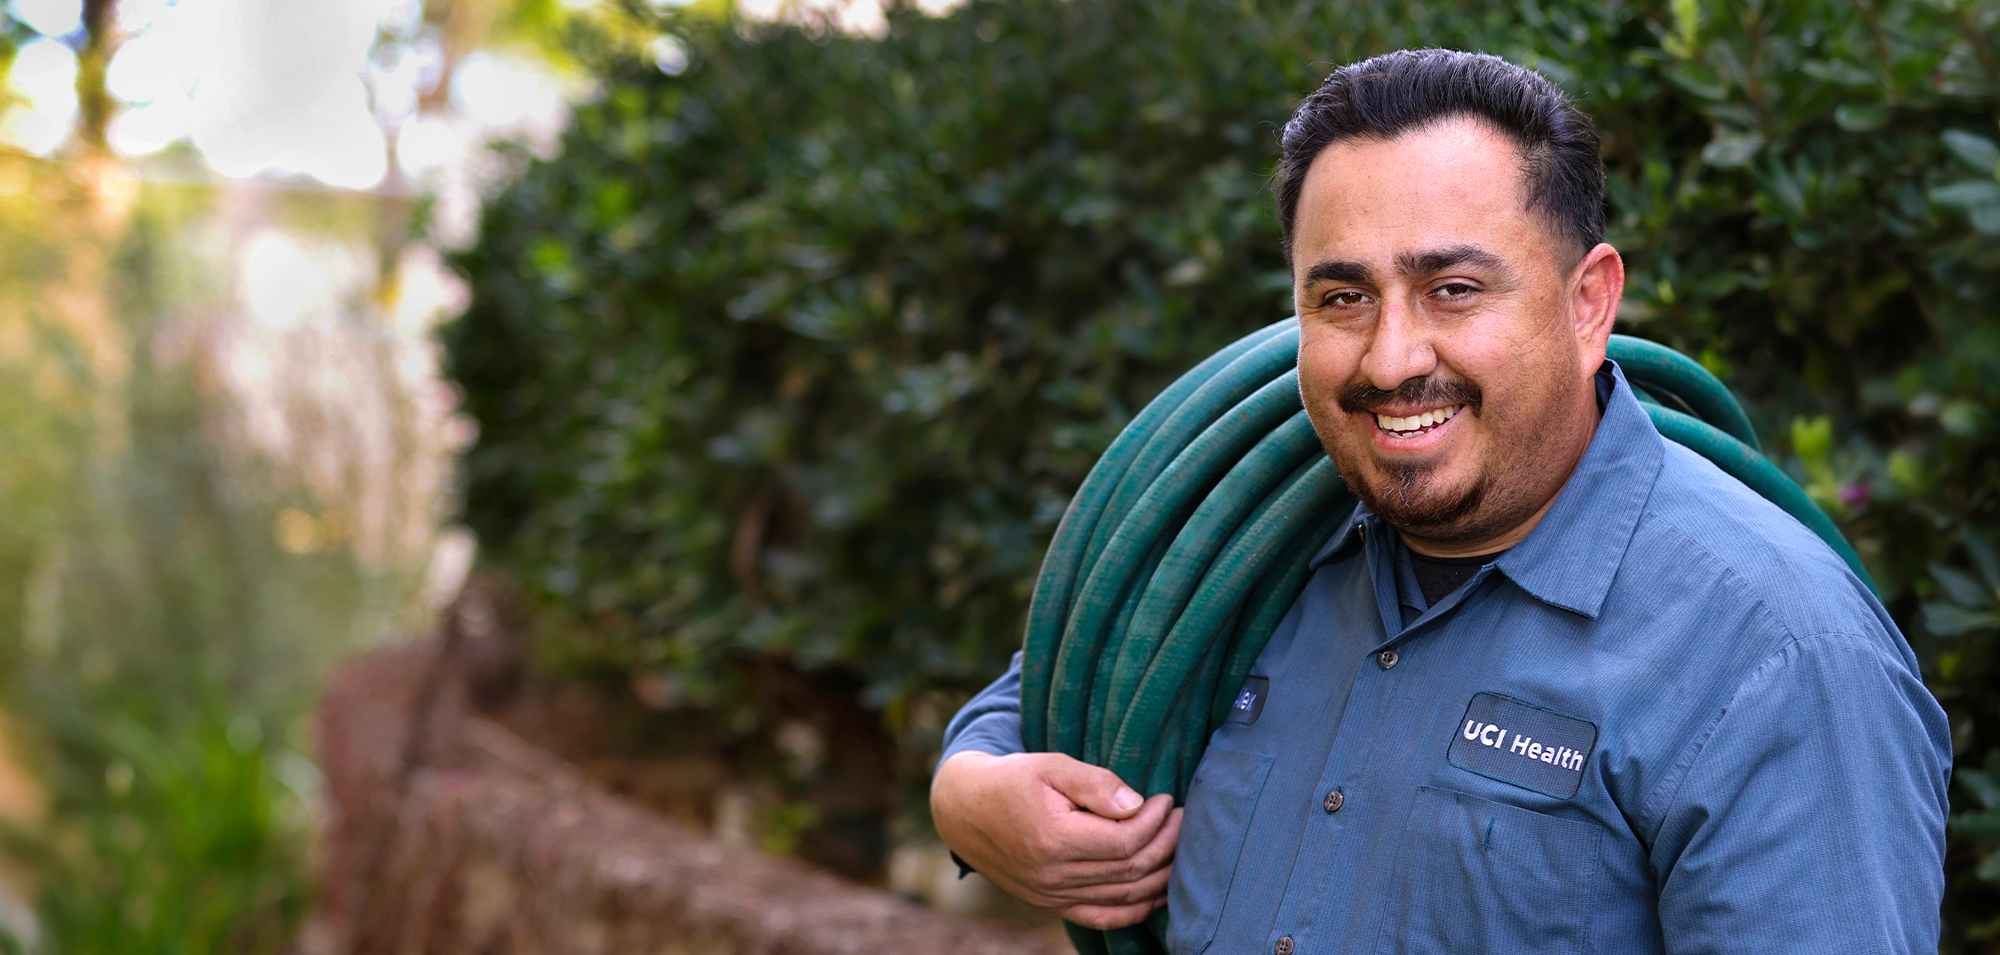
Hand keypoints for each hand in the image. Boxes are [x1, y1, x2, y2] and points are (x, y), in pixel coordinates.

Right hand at [930, 750, 1181, 928]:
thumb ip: (1094, 783)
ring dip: (1158, 876)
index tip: (1166, 800)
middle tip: (1181, 819)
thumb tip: (1137, 804)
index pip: (1123, 840)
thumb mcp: (1049, 765)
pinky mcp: (1050, 905)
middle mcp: (1052, 875)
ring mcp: (1050, 896)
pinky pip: (1101, 918)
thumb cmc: (1011, 780)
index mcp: (1053, 838)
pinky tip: (1156, 892)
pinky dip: (1134, 910)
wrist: (964, 811)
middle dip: (1165, 844)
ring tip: (1177, 848)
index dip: (1154, 822)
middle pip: (1129, 870)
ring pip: (1122, 897)